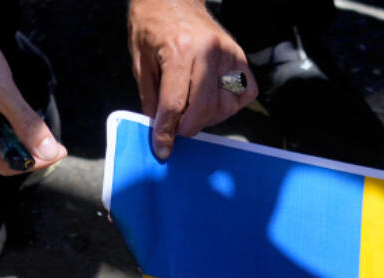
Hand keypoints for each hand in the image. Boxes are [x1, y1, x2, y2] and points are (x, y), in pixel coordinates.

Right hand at [0, 5, 65, 174]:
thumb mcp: (4, 94)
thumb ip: (29, 126)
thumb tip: (50, 151)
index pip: (4, 166)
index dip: (35, 161)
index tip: (58, 151)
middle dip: (25, 147)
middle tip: (50, 138)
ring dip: (12, 134)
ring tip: (26, 117)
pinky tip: (8, 110)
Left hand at [128, 0, 258, 159]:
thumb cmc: (152, 24)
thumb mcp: (139, 59)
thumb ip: (151, 96)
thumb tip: (160, 128)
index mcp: (179, 50)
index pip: (175, 104)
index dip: (167, 131)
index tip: (163, 148)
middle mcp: (208, 52)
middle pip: (202, 109)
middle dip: (186, 127)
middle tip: (175, 128)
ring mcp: (228, 54)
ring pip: (223, 106)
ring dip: (207, 117)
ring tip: (192, 109)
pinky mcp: (240, 57)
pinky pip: (244, 94)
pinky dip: (230, 105)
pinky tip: (213, 101)